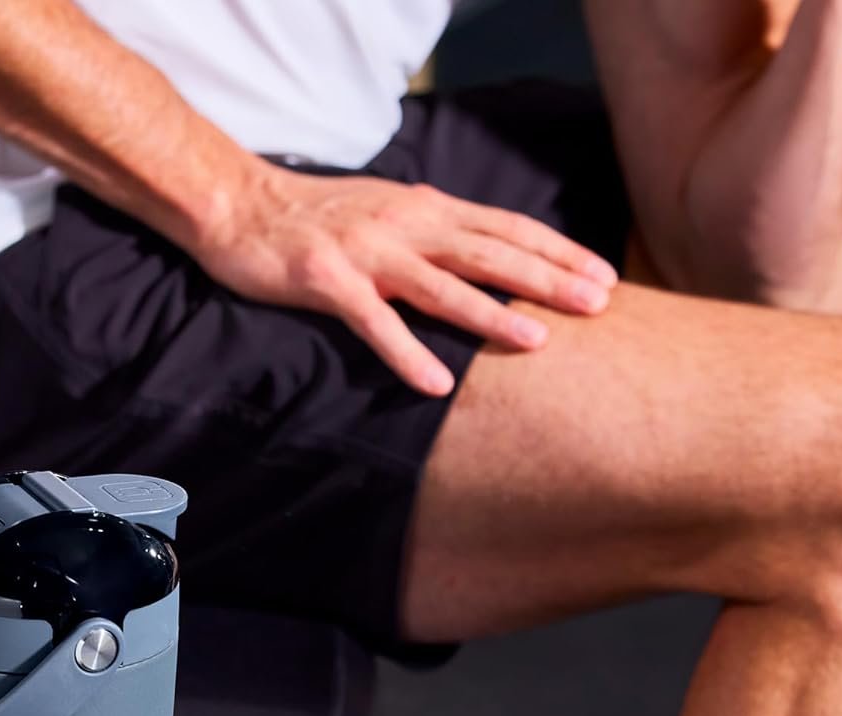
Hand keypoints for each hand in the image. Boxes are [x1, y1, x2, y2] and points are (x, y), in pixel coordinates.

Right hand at [189, 164, 618, 395]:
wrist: (239, 205)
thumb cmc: (313, 217)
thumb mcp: (385, 212)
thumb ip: (430, 231)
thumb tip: (476, 253)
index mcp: (424, 208)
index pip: (504, 227)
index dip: (556, 250)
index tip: (603, 274)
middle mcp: (405, 224)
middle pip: (489, 252)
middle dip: (547, 278)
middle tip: (598, 303)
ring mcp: (367, 252)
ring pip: (441, 284)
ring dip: (491, 313)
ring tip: (536, 340)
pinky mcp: (328, 282)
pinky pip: (376, 324)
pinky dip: (408, 354)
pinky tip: (437, 384)